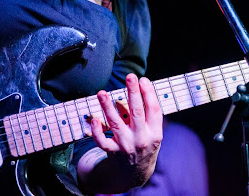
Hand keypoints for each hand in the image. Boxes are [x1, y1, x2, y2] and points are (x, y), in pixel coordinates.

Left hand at [90, 73, 162, 187]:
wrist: (136, 173)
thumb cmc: (145, 144)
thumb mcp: (154, 132)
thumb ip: (149, 114)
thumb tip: (140, 86)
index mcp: (155, 133)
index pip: (154, 110)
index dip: (149, 93)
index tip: (143, 79)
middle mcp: (141, 139)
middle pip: (136, 112)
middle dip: (133, 93)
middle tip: (130, 76)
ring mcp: (126, 146)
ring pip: (116, 124)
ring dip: (107, 107)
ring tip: (102, 93)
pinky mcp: (113, 152)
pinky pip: (103, 141)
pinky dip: (96, 131)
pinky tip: (93, 118)